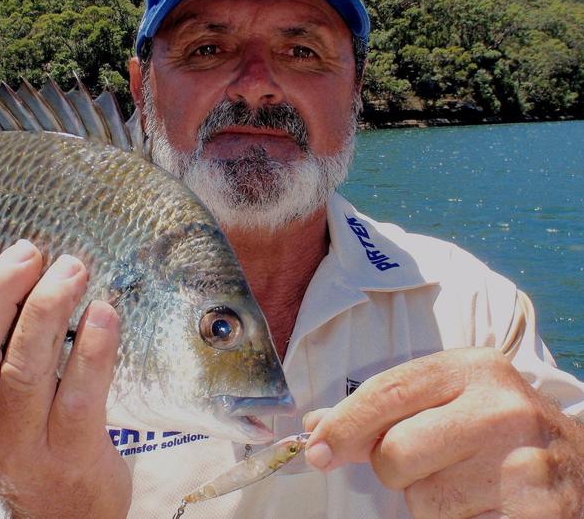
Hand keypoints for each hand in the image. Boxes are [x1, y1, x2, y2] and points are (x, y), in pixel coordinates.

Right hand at [0, 240, 130, 517]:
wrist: (65, 508)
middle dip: (0, 291)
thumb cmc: (30, 430)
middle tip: (32, 253)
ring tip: (72, 270)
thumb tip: (5, 273)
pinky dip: (92, 349)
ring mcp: (20, 446)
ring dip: (47, 309)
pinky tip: (104, 312)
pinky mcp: (70, 454)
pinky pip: (78, 395)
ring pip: (24, 368)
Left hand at [304, 348, 583, 517]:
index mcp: (471, 368)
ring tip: (467, 482)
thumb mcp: (446, 398)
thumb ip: (383, 408)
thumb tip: (316, 427)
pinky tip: (485, 505)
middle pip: (397, 453)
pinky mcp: (540, 514)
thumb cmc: (494, 427)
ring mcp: (525, 464)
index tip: (316, 450)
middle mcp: (501, 408)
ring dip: (431, 502)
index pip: (388, 392)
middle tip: (429, 461)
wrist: (576, 460)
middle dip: (395, 468)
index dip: (344, 425)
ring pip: (424, 502)